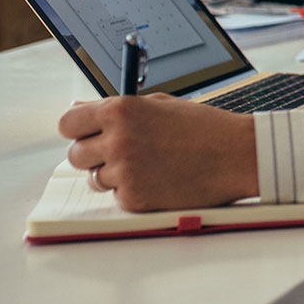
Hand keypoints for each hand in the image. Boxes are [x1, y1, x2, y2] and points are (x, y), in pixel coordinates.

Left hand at [58, 94, 258, 211]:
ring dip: (112, 175)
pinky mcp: (136, 199)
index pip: (68, 123)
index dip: (76, 130)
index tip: (85, 134)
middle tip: (117, 153)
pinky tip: (158, 180)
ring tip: (146, 165)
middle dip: (92, 154)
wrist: (236, 155)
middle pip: (75, 155)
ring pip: (95, 178)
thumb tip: (78, 108)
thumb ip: (115, 108)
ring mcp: (125, 172)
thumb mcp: (156, 104)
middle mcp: (117, 141)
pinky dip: (133, 192)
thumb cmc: (201, 127)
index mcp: (119, 111)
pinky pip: (118, 197)